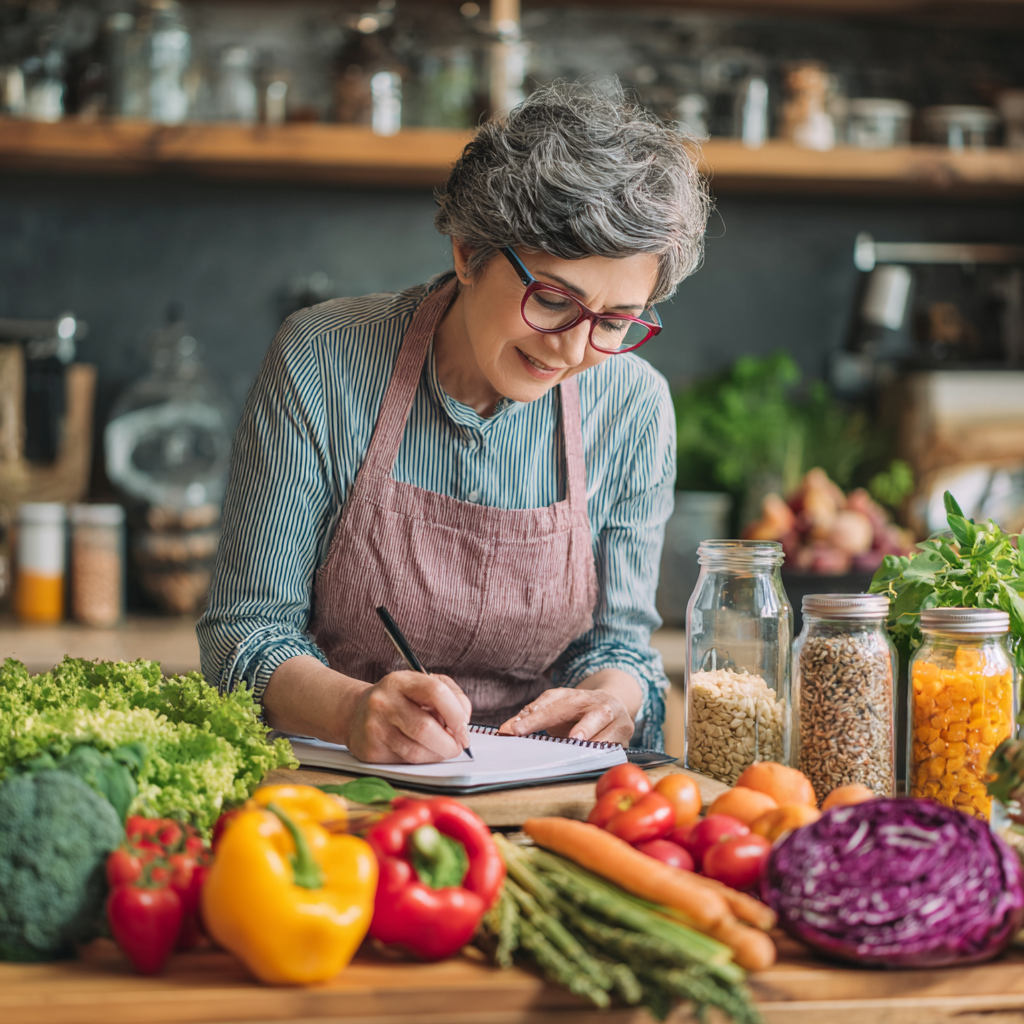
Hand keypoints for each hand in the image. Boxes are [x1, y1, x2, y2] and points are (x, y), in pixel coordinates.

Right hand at [346, 671, 472, 763]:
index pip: (436, 693)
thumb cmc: (399, 699)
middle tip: (457, 746)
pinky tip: (421, 752)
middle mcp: (384, 702)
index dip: (456, 714)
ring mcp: (374, 727)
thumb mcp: (423, 685)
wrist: (356, 713)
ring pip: (416, 751)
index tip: (464, 730)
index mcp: (400, 681)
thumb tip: (463, 720)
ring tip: (441, 750)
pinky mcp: (370, 751)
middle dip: (449, 744)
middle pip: (425, 728)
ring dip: (437, 755)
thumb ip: (451, 696)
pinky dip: (420, 761)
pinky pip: (404, 763)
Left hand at [499, 687, 634, 744]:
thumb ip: (530, 718)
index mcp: (574, 696)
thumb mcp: (555, 709)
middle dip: (576, 723)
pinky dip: (609, 748)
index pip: (552, 705)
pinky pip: (618, 742)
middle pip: (584, 710)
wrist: (614, 702)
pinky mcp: (625, 732)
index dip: (534, 717)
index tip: (514, 730)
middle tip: (569, 736)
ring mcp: (614, 716)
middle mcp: (596, 703)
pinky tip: (599, 755)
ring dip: (595, 734)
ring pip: (607, 722)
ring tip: (582, 742)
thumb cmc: (578, 712)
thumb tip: (503, 731)